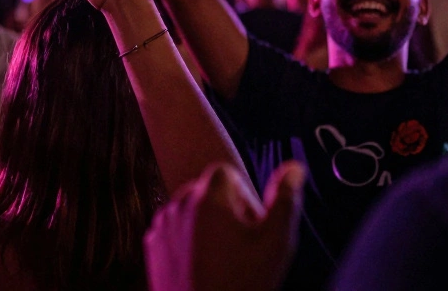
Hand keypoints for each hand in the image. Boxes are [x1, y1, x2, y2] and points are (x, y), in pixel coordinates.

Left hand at [146, 162, 305, 290]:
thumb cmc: (242, 284)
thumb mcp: (275, 243)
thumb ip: (286, 200)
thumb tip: (294, 167)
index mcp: (209, 199)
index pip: (225, 172)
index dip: (243, 195)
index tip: (251, 224)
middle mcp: (179, 205)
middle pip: (207, 190)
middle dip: (225, 209)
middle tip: (241, 244)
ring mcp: (162, 225)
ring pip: (190, 209)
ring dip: (205, 223)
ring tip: (223, 258)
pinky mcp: (153, 245)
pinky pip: (174, 229)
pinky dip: (187, 239)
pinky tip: (203, 265)